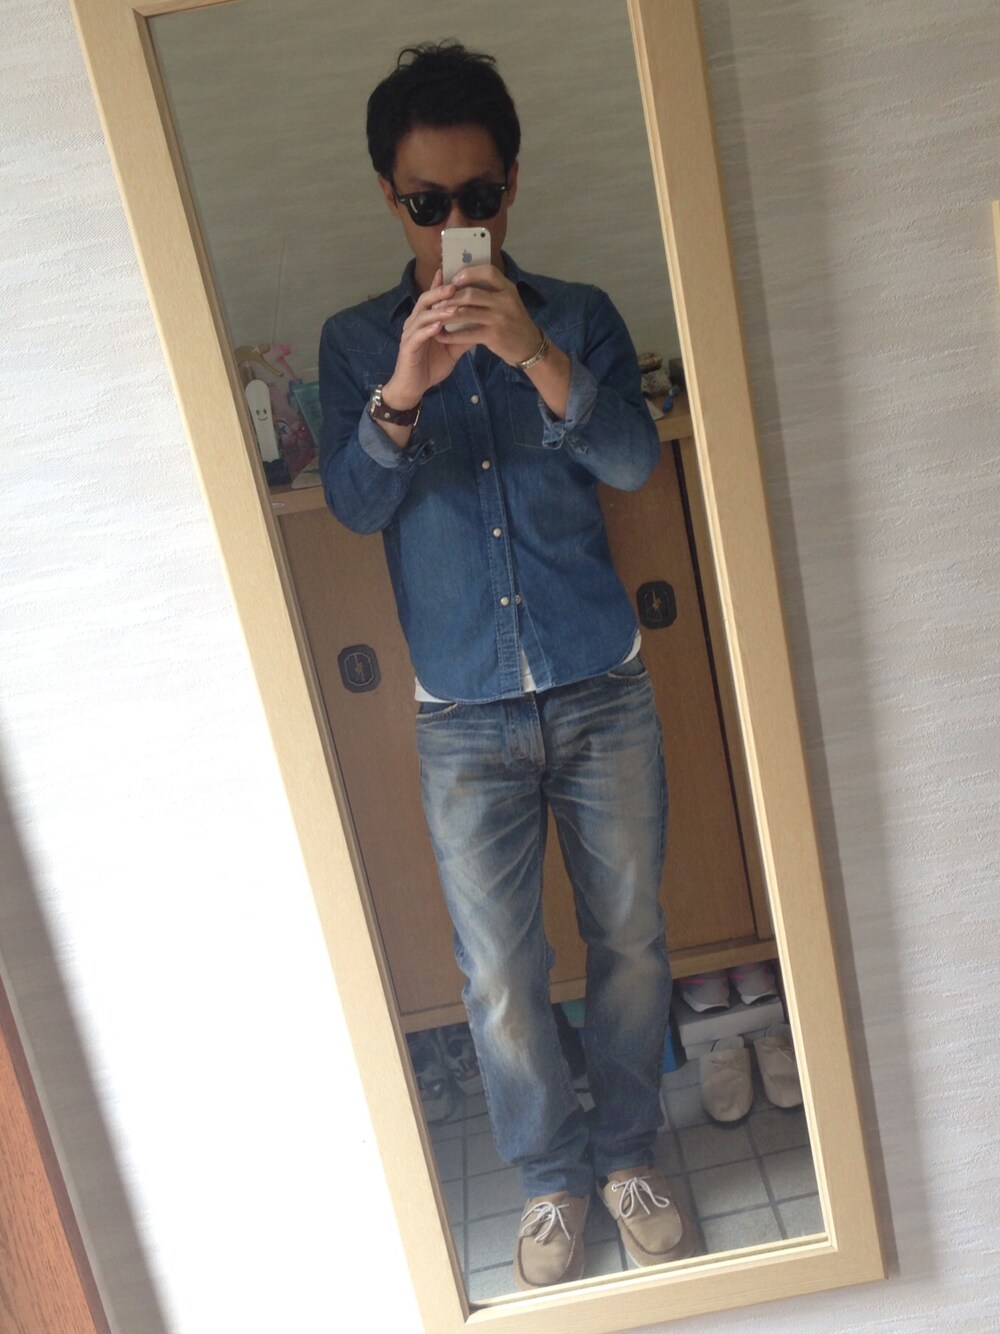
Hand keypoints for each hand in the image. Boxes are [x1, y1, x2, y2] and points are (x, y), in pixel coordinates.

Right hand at [382, 270, 464, 409]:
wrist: (413, 388)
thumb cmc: (430, 366)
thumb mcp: (452, 350)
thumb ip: (463, 337)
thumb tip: (482, 325)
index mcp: (425, 321)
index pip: (432, 298)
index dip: (440, 285)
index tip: (453, 272)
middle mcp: (415, 323)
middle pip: (425, 300)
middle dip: (439, 292)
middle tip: (454, 286)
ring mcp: (410, 334)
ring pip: (422, 316)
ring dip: (437, 310)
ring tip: (452, 306)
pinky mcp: (408, 348)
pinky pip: (418, 335)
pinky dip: (428, 329)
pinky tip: (439, 326)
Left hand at [433, 264, 544, 365]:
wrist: (529, 346)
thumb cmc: (513, 322)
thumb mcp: (508, 301)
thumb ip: (491, 291)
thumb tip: (462, 282)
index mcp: (508, 288)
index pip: (488, 272)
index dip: (469, 273)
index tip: (454, 278)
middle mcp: (505, 301)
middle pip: (471, 293)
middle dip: (450, 297)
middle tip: (437, 301)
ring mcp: (499, 319)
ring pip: (466, 312)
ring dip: (447, 314)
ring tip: (435, 315)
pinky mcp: (493, 336)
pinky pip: (467, 333)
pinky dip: (451, 335)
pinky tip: (442, 336)